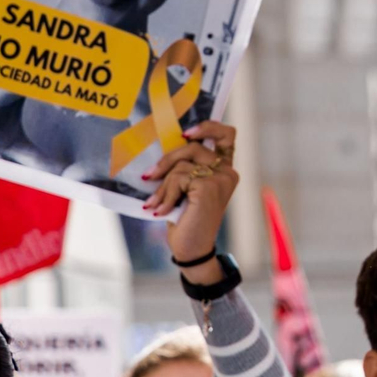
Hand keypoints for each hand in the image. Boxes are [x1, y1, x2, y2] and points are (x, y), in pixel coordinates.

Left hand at [144, 121, 239, 284]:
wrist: (191, 249)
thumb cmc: (186, 219)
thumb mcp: (185, 188)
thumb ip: (184, 168)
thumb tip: (163, 150)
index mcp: (224, 169)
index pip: (227, 135)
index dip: (208, 127)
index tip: (187, 133)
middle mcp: (227, 172)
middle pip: (193, 146)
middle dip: (167, 159)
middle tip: (149, 176)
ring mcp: (220, 179)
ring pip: (182, 164)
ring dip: (163, 185)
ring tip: (155, 203)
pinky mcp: (208, 187)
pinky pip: (178, 178)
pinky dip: (165, 195)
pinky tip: (161, 211)